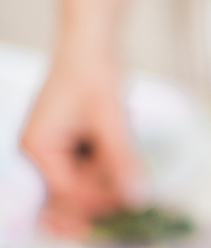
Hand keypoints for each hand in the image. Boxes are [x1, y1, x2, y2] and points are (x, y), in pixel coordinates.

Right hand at [20, 44, 138, 235]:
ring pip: (84, 191)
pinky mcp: (70, 152)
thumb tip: (136, 198)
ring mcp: (53, 156)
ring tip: (120, 142)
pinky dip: (107, 170)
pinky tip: (118, 139)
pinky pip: (90, 176)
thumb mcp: (111, 119)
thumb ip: (122, 160)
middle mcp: (38, 158)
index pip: (66, 195)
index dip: (99, 200)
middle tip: (131, 188)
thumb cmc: (93, 74)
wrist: (92, 46)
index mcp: (36, 150)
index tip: (131, 196)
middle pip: (70, 201)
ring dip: (106, 182)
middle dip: (101, 197)